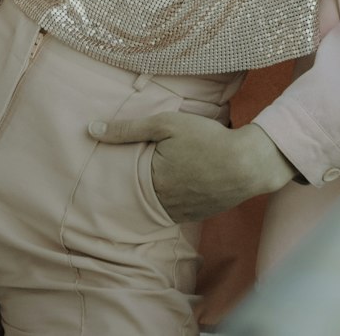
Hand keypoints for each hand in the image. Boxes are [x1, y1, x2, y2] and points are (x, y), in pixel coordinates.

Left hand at [87, 114, 295, 222]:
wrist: (249, 163)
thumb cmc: (206, 139)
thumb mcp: (166, 125)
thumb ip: (128, 129)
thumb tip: (91, 130)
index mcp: (151, 183)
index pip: (123, 179)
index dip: (120, 165)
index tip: (113, 160)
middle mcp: (163, 205)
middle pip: (140, 192)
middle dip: (136, 179)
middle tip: (147, 162)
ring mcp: (182, 213)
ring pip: (158, 202)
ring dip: (156, 189)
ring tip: (164, 171)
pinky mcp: (198, 215)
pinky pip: (177, 207)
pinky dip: (174, 195)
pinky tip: (181, 180)